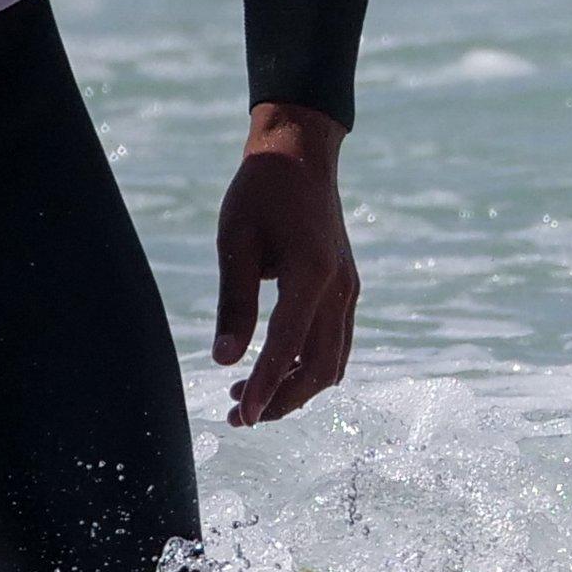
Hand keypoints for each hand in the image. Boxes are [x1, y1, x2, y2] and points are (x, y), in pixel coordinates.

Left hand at [214, 103, 358, 426]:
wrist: (301, 153)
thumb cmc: (261, 191)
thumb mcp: (235, 242)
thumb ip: (234, 303)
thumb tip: (224, 361)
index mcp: (312, 272)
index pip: (287, 345)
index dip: (265, 386)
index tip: (242, 417)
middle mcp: (339, 286)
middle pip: (320, 366)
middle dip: (282, 400)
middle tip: (237, 416)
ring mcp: (348, 288)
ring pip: (332, 360)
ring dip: (295, 387)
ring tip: (247, 397)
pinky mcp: (345, 287)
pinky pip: (335, 342)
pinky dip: (307, 365)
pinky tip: (273, 369)